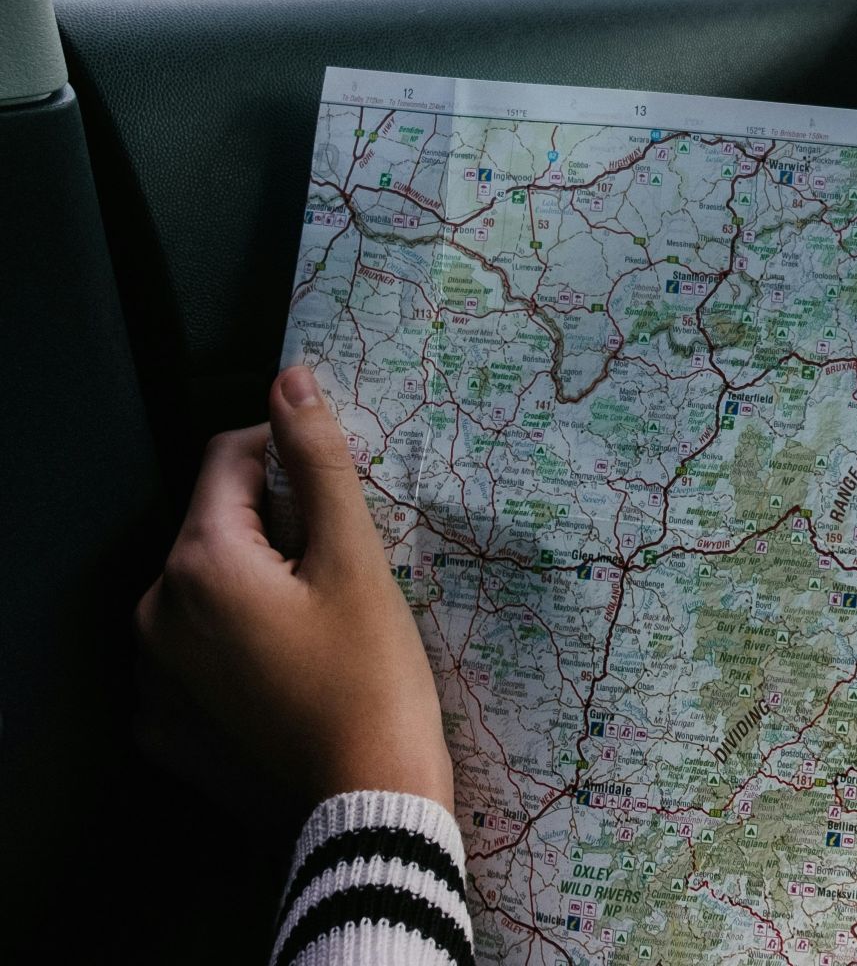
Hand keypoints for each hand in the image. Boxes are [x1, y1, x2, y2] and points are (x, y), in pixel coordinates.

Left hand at [137, 365, 452, 811]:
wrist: (365, 809)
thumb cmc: (371, 681)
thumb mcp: (357, 560)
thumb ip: (319, 461)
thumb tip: (291, 379)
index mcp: (199, 562)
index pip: (231, 459)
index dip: (291, 456)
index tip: (343, 492)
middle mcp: (155, 612)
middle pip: (220, 529)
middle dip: (279, 530)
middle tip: (347, 574)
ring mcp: (153, 677)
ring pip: (209, 593)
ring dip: (260, 588)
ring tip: (326, 629)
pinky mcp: (166, 728)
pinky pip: (198, 658)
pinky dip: (240, 650)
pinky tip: (295, 675)